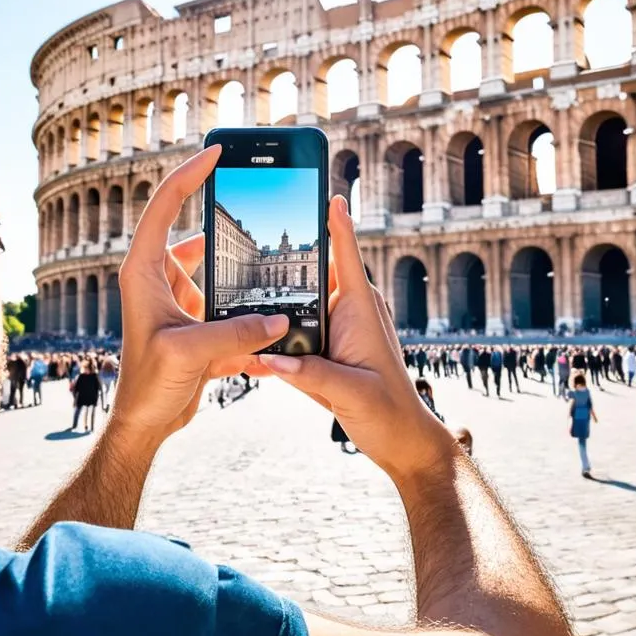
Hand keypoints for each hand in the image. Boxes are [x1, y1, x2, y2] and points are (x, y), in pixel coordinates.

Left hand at [110, 147, 287, 447]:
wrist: (146, 423)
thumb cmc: (148, 385)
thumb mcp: (188, 353)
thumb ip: (234, 333)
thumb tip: (280, 320)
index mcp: (145, 272)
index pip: (165, 208)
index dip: (189, 176)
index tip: (215, 153)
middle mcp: (161, 281)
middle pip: (196, 235)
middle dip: (227, 225)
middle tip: (257, 199)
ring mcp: (180, 303)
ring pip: (218, 275)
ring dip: (242, 277)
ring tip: (272, 270)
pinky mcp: (197, 327)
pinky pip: (228, 310)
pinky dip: (247, 316)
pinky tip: (272, 324)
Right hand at [258, 196, 457, 482]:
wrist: (400, 442)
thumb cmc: (389, 413)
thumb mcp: (352, 393)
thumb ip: (312, 374)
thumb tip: (271, 359)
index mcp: (360, 310)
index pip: (346, 256)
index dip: (336, 223)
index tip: (328, 193)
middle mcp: (347, 315)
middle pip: (312, 276)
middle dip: (285, 260)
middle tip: (253, 239)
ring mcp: (333, 334)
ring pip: (295, 310)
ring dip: (271, 308)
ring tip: (236, 294)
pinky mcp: (322, 355)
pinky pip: (291, 340)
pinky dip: (271, 343)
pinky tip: (246, 352)